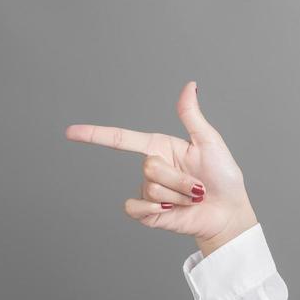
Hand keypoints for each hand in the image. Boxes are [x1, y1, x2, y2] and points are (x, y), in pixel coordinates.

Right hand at [64, 81, 256, 245]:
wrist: (229, 213)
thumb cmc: (223, 177)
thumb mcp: (209, 142)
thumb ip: (191, 116)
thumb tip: (189, 85)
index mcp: (161, 147)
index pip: (122, 139)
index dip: (95, 135)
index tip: (70, 132)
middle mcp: (152, 167)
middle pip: (149, 166)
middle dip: (179, 178)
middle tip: (198, 186)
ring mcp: (149, 191)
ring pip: (150, 188)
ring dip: (179, 195)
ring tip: (193, 198)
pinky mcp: (149, 213)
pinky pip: (136, 207)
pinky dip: (156, 209)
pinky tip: (174, 210)